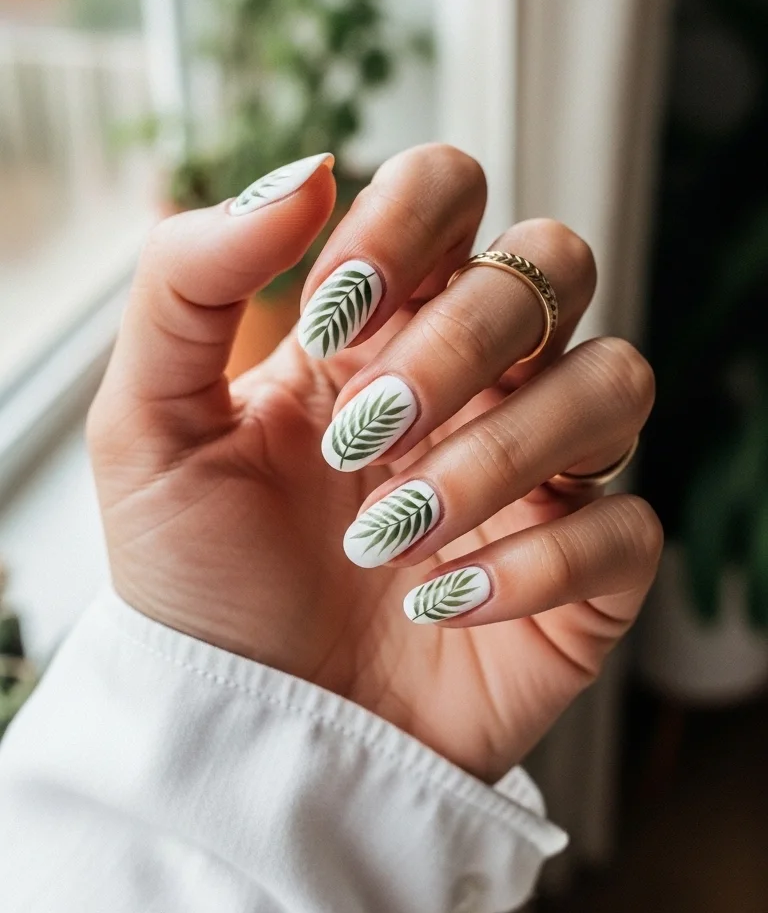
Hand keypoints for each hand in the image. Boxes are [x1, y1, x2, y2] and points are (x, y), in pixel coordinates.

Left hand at [88, 145, 660, 782]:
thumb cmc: (198, 586)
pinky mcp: (583, 580)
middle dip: (463, 340)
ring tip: (392, 538)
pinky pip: (629, 529)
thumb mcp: (147, 429)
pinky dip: (535, 567)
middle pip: (554, 265)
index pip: (451, 188)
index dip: (408, 225)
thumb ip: (189, 282)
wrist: (243, 742)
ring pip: (615, 383)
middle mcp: (474, 383)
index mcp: (379, 329)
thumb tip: (307, 170)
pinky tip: (440, 606)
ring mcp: (538, 475)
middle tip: (363, 437)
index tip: (329, 323)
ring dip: (498, 455)